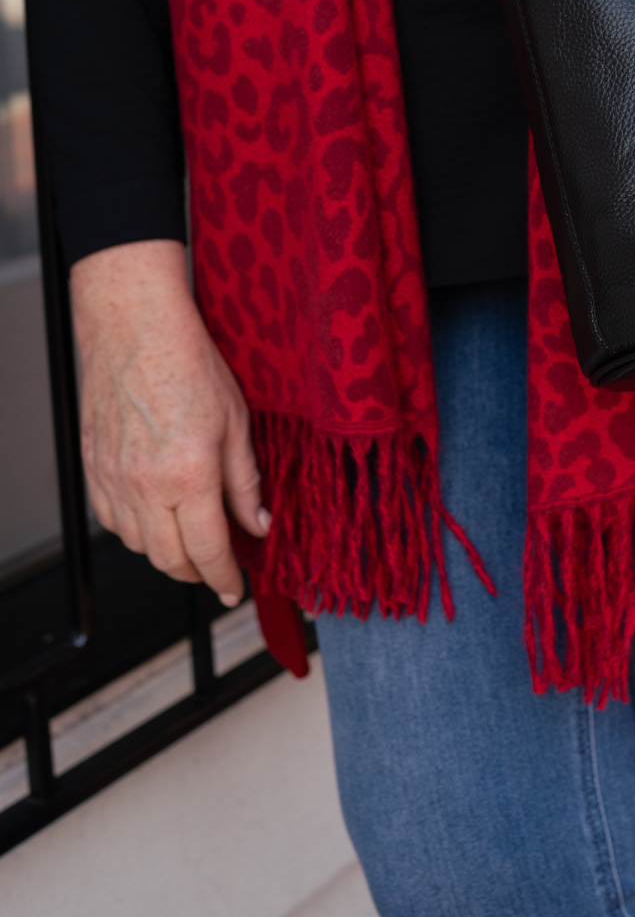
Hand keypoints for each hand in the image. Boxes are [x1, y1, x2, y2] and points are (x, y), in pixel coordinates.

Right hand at [70, 240, 268, 603]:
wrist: (135, 328)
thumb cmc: (188, 363)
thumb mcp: (236, 421)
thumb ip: (245, 482)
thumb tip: (259, 523)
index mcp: (188, 475)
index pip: (207, 550)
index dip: (223, 577)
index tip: (233, 588)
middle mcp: (145, 485)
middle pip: (169, 559)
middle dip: (196, 572)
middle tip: (217, 567)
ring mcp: (114, 479)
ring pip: (138, 545)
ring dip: (166, 553)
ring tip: (190, 539)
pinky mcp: (94, 468)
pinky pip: (112, 520)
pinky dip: (135, 530)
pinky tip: (155, 517)